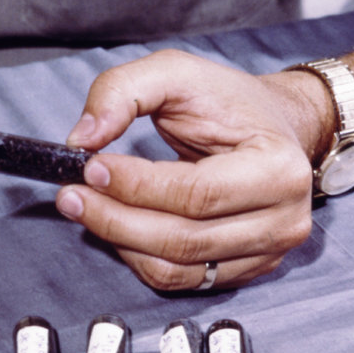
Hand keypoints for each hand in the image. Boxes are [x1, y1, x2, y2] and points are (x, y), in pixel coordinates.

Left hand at [56, 49, 317, 290]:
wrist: (274, 127)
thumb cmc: (227, 101)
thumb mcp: (175, 73)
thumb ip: (122, 92)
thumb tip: (82, 139)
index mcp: (278, 169)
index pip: (196, 193)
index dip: (136, 186)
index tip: (90, 167)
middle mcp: (282, 221)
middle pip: (182, 239)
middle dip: (115, 219)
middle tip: (72, 194)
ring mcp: (266, 253)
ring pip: (175, 268)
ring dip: (119, 241)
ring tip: (86, 208)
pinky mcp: (244, 271)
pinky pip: (178, 280)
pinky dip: (137, 257)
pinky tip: (118, 226)